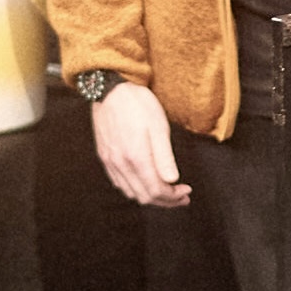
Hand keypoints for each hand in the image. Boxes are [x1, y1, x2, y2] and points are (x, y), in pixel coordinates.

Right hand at [92, 79, 187, 207]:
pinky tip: (145, 181)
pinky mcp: (104, 157)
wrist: (110, 90)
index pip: (156, 191)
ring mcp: (110, 162)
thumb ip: (164, 157)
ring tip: (166, 191)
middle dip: (165, 201)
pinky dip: (134, 188)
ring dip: (150, 196)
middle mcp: (120, 164)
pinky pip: (119, 183)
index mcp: (136, 158)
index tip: (186, 192)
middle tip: (181, 196)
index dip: (173, 197)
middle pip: (144, 197)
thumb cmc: (137, 104)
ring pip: (130, 193)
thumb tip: (171, 181)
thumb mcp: (158, 127)